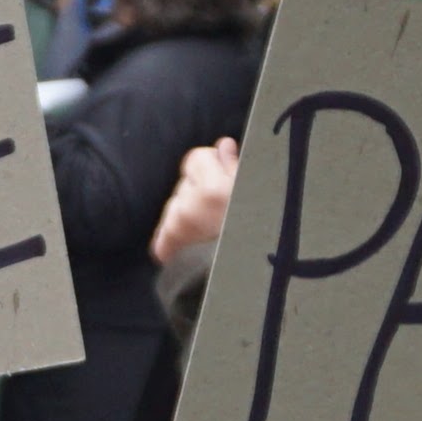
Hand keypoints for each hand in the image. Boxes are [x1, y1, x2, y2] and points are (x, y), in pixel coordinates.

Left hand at [152, 139, 241, 265]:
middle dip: (199, 191)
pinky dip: (173, 236)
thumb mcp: (252, 195)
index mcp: (213, 190)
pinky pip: (164, 232)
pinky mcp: (167, 247)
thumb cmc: (258, 233)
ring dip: (188, 213)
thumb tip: (223, 145)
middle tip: (221, 212)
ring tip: (212, 231)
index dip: (211, 166)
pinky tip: (193, 244)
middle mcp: (189, 206)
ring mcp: (176, 228)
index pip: (196, 156)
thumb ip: (235, 168)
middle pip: (185, 182)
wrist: (245, 275)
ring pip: (176, 205)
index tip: (223, 180)